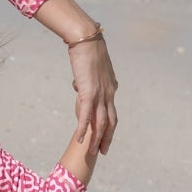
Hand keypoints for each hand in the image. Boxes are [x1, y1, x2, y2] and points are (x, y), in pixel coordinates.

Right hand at [68, 38, 117, 154]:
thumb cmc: (87, 49)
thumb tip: (80, 84)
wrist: (87, 40)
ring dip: (97, 139)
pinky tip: (79, 140)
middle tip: (103, 151)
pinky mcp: (88, 93)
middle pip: (111, 121)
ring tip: (92, 151)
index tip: (106, 136)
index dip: (109, 125)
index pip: (112, 111)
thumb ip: (88, 79)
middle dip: (108, 138)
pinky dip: (83, 130)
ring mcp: (100, 94)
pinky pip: (87, 116)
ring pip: (101, 123)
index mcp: (111, 87)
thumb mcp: (89, 68)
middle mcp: (109, 93)